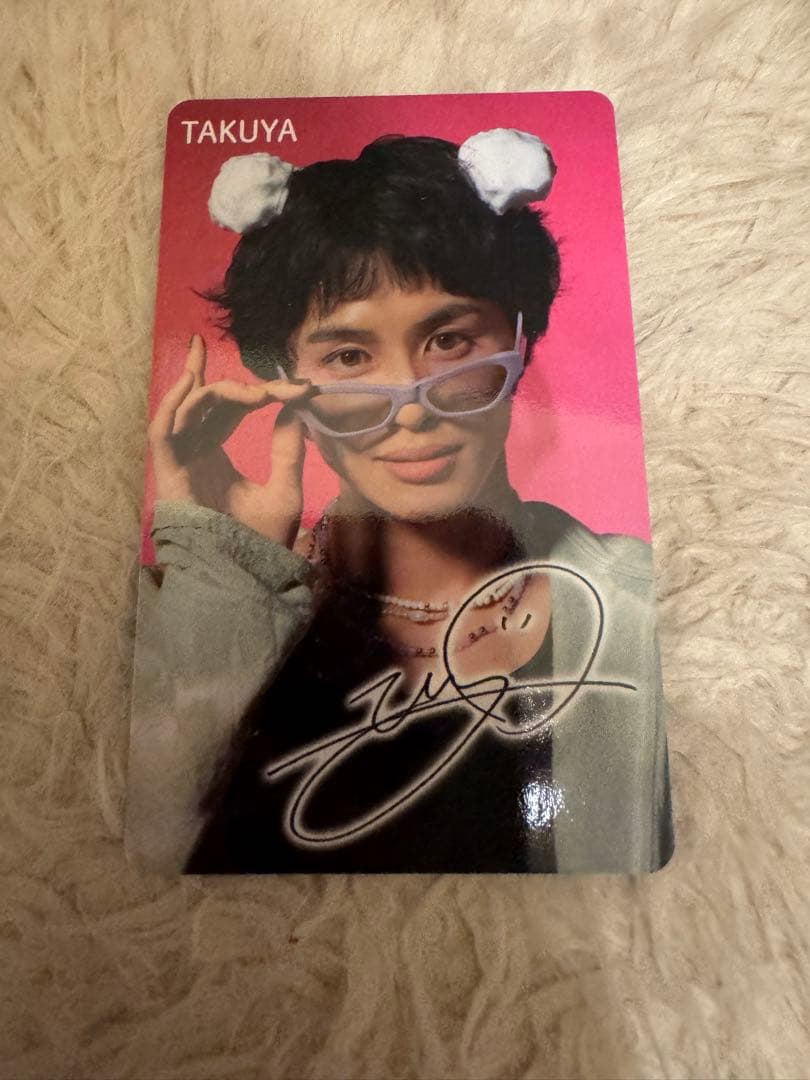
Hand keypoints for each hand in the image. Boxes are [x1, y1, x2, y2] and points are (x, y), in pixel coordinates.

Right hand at [148, 334, 313, 547]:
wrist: (240, 574)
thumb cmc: (260, 541)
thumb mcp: (285, 491)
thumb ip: (287, 450)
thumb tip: (294, 408)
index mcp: (219, 454)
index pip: (232, 408)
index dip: (261, 392)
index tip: (300, 388)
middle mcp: (196, 451)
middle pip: (208, 402)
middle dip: (238, 383)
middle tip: (280, 384)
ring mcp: (180, 460)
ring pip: (186, 409)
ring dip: (211, 385)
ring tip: (253, 381)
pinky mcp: (167, 471)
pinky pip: (162, 430)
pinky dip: (174, 404)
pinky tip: (193, 380)